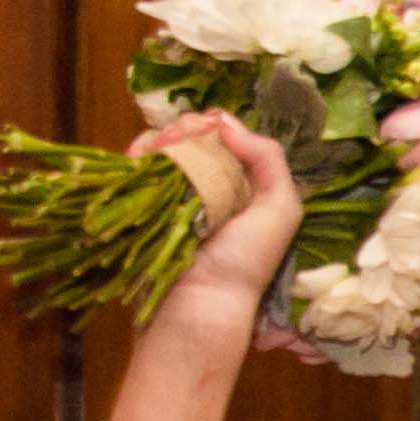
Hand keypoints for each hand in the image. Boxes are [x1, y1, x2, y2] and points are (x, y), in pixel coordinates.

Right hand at [134, 112, 306, 325]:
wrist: (201, 300)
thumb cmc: (246, 259)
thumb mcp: (280, 207)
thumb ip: (268, 157)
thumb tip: (225, 120)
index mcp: (243, 181)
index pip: (225, 134)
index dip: (214, 124)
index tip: (207, 128)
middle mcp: (209, 183)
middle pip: (191, 134)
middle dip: (186, 126)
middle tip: (181, 136)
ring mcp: (175, 192)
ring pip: (164, 145)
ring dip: (162, 137)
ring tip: (164, 147)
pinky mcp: (146, 203)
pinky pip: (139, 166)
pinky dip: (139, 153)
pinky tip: (142, 155)